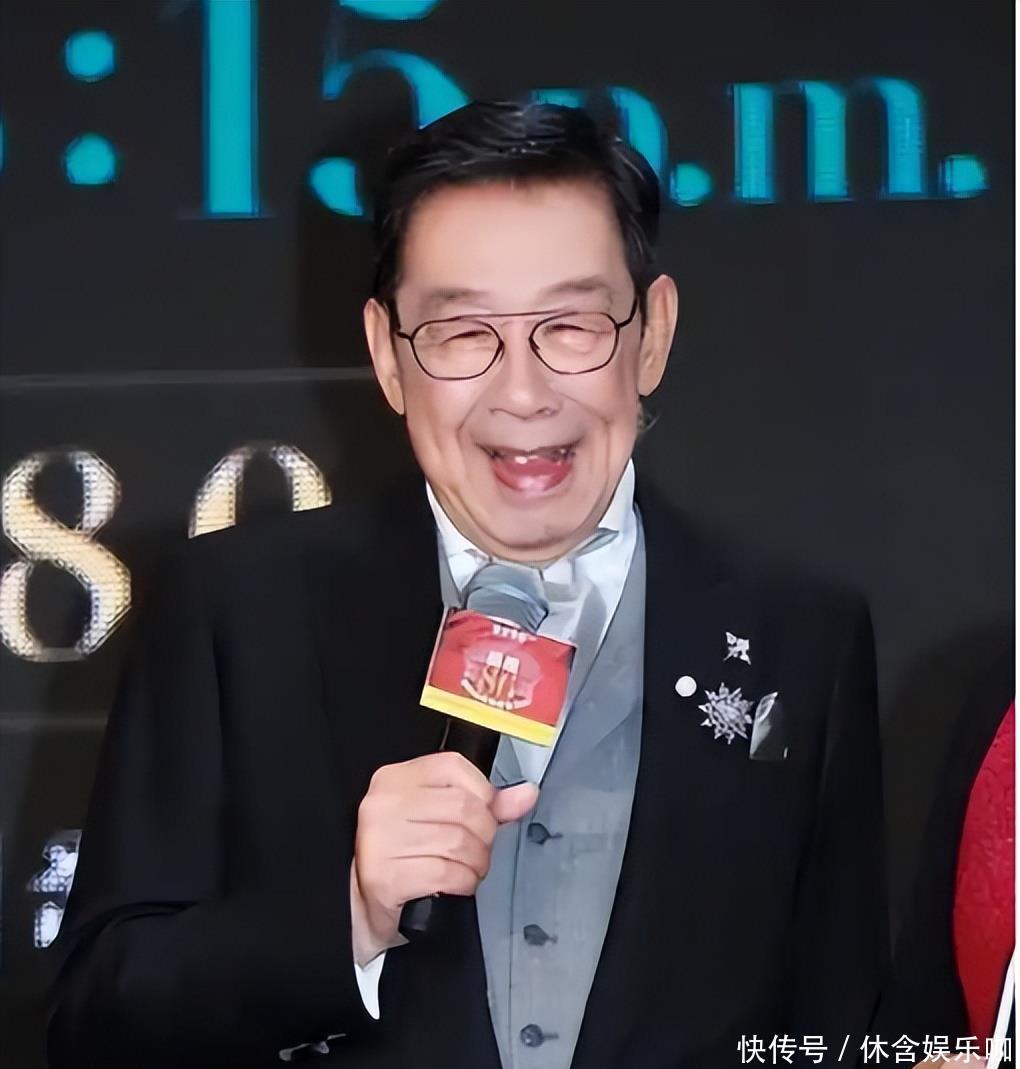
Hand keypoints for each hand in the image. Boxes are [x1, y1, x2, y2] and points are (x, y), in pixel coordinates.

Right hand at [350, 751, 538, 964]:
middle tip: (479, 851)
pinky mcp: (385, 877)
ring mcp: (381, 840)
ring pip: (459, 841)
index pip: (454, 767)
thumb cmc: (404, 856)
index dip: (483, 793)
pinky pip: (446, 872)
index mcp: (395, 778)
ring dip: (476, 862)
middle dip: (484, 835)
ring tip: (468, 869)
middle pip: (463, 807)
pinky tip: (457, 884)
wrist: (362, 907)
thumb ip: (484, 804)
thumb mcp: (437, 819)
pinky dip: (463, 881)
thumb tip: (527, 793)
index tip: (485, 815)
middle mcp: (383, 804)